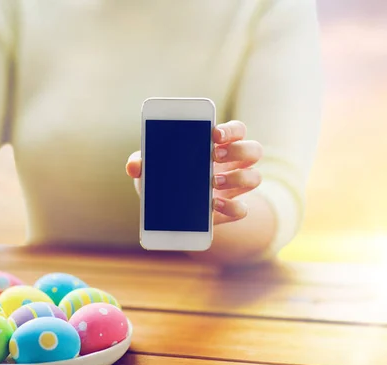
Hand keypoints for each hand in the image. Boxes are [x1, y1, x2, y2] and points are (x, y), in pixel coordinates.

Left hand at [126, 120, 262, 224]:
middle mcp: (232, 163)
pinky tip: (214, 206)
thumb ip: (142, 162)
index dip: (231, 130)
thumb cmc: (163, 176)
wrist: (167, 207)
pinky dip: (232, 207)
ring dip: (238, 178)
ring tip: (212, 181)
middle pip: (253, 149)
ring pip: (255, 177)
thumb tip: (134, 166)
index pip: (236, 130)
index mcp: (218, 144)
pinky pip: (243, 208)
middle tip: (213, 155)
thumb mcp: (150, 167)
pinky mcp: (230, 208)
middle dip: (238, 151)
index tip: (214, 133)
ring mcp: (234, 186)